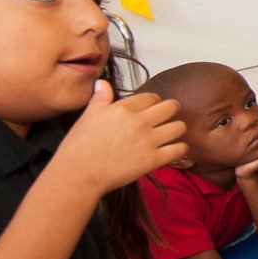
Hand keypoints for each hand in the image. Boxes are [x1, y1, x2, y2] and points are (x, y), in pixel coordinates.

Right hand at [49, 82, 186, 196]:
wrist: (77, 175)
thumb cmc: (79, 148)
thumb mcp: (88, 116)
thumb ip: (100, 98)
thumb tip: (103, 83)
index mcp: (122, 109)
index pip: (151, 97)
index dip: (154, 102)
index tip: (153, 108)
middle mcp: (138, 122)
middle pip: (171, 107)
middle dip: (171, 111)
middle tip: (168, 118)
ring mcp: (147, 141)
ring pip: (178, 127)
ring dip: (177, 130)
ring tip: (171, 134)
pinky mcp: (152, 160)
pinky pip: (179, 149)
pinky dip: (180, 149)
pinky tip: (173, 150)